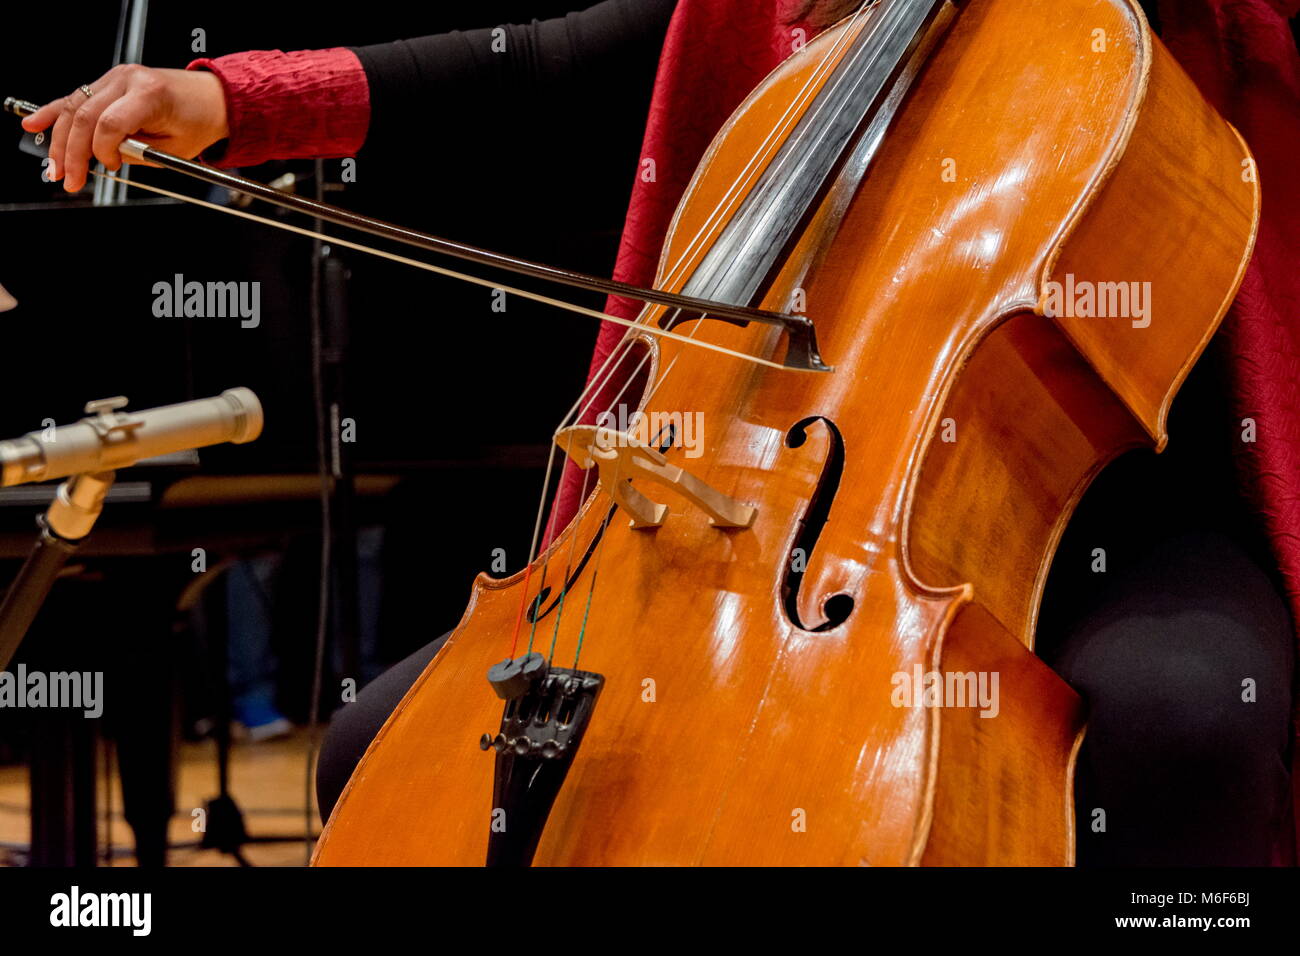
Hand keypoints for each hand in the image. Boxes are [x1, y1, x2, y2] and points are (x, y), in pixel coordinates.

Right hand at [21, 65, 229, 192]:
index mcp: (150, 94)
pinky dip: (54, 113)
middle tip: (69, 179)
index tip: (111, 167)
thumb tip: (106, 156)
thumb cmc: (200, 121)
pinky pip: (76, 97)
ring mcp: (116, 78)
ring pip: (75, 107)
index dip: (104, 151)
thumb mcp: (178, 147)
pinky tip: (34, 125)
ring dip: (60, 140)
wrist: (213, 98)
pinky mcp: (109, 82)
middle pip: (85, 116)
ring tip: (55, 167)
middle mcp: (128, 80)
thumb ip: (139, 151)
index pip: (110, 124)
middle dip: (73, 152)